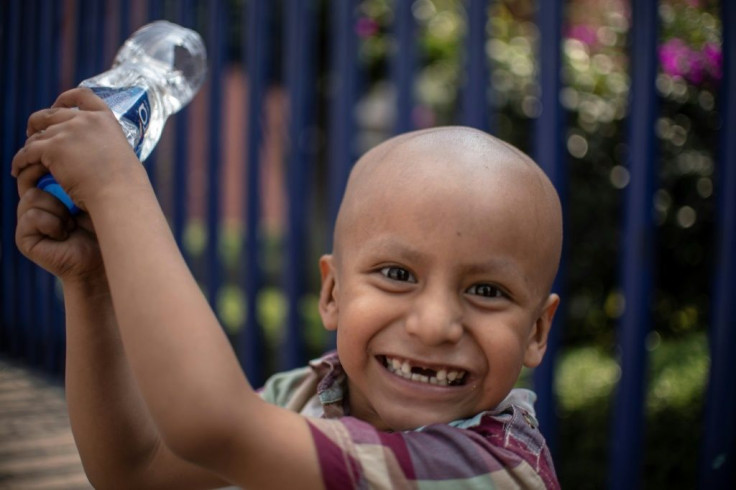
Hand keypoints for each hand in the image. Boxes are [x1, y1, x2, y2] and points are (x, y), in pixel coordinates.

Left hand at [11, 87, 141, 212]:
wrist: (119, 194)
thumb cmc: (125, 184)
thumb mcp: (120, 153)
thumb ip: (105, 144)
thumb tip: (95, 153)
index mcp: (105, 119)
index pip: (81, 95)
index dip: (65, 98)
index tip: (57, 105)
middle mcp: (85, 120)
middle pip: (50, 114)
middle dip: (38, 124)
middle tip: (34, 136)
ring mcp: (68, 132)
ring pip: (37, 136)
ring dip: (29, 147)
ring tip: (26, 159)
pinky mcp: (53, 148)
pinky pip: (27, 152)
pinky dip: (19, 161)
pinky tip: (16, 170)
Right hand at [15, 166, 104, 284]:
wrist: (105, 258)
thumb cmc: (103, 227)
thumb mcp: (90, 196)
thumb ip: (75, 176)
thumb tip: (69, 146)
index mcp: (50, 193)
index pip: (38, 168)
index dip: (50, 164)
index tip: (73, 168)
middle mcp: (36, 205)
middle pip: (29, 177)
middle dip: (52, 183)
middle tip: (73, 198)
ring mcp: (27, 222)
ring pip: (31, 196)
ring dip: (57, 208)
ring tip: (72, 223)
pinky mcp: (24, 238)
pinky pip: (32, 216)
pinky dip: (53, 223)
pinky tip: (65, 234)